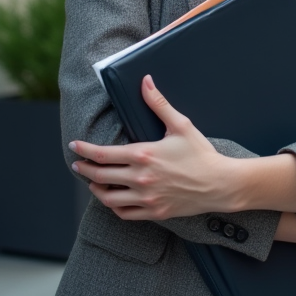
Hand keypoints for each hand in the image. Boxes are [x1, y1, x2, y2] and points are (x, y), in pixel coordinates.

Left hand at [70, 75, 235, 220]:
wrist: (220, 184)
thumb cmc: (201, 153)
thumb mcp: (181, 125)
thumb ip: (159, 103)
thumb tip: (145, 81)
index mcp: (144, 154)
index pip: (102, 154)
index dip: (84, 150)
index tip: (75, 146)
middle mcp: (141, 178)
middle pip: (100, 175)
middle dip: (84, 169)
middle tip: (77, 164)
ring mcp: (146, 198)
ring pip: (108, 197)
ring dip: (96, 189)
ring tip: (93, 182)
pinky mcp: (154, 212)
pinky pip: (125, 213)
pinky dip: (114, 206)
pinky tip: (113, 198)